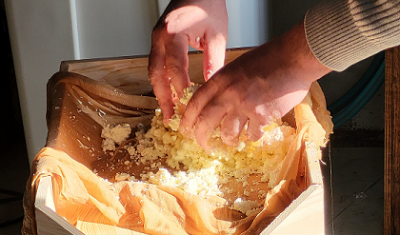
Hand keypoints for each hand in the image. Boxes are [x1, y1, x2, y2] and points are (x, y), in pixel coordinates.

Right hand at [148, 0, 227, 122]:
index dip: (180, 90)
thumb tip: (212, 87)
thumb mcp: (216, 35)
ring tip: (169, 110)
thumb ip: (214, 62)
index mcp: (173, 33)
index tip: (187, 107)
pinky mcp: (158, 41)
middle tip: (171, 117)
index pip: (175, 67)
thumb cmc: (208, 4)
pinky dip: (162, 81)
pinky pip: (156, 65)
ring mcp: (156, 39)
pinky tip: (170, 93)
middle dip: (163, 98)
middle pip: (156, 74)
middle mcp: (159, 37)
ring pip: (153, 71)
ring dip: (161, 92)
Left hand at [179, 22, 331, 149]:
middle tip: (203, 145)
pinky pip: (252, 135)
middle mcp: (229, 93)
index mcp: (220, 80)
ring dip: (228, 140)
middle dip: (201, 138)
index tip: (185, 130)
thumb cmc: (268, 59)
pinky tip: (254, 132)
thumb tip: (212, 104)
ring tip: (232, 141)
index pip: (195, 104)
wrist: (293, 58)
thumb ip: (223, 85)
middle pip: (205, 122)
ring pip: (227, 133)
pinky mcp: (263, 116)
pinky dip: (251, 137)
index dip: (187, 120)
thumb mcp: (236, 67)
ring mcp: (245, 106)